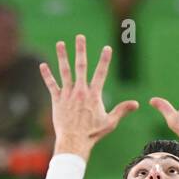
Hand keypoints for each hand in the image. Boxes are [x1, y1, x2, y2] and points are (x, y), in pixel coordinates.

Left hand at [40, 35, 137, 158]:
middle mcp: (80, 91)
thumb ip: (122, 110)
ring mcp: (68, 95)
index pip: (101, 73)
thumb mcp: (110, 122)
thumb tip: (136, 104)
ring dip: (62, 57)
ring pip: (64, 71)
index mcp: (94, 95)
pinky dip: (47, 75)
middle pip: (81, 66)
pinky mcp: (57, 100)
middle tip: (80, 37)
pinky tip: (42, 65)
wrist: (74, 141)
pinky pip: (51, 85)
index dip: (105, 60)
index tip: (107, 48)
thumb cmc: (93, 134)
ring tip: (60, 44)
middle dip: (81, 50)